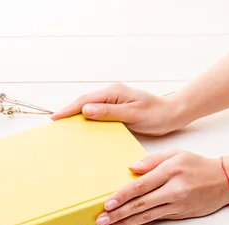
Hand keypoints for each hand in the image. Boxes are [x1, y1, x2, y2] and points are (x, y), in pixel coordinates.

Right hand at [51, 83, 185, 135]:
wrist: (173, 114)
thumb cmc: (157, 115)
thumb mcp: (133, 115)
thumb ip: (109, 112)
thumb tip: (85, 110)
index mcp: (113, 93)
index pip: (85, 101)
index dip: (68, 109)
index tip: (55, 118)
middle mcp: (111, 94)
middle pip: (84, 103)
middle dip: (68, 112)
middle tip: (55, 124)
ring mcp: (113, 101)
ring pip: (89, 108)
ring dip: (76, 116)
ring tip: (64, 126)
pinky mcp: (116, 109)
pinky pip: (96, 113)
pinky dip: (87, 119)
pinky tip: (82, 127)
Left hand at [95, 150, 228, 224]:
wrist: (226, 180)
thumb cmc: (197, 165)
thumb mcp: (175, 154)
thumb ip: (152, 160)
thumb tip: (131, 168)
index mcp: (170, 171)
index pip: (140, 186)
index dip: (122, 196)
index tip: (107, 203)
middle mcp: (173, 190)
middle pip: (140, 204)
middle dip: (118, 214)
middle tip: (101, 220)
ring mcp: (177, 204)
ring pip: (146, 215)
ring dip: (124, 222)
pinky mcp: (179, 214)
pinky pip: (154, 219)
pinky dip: (138, 223)